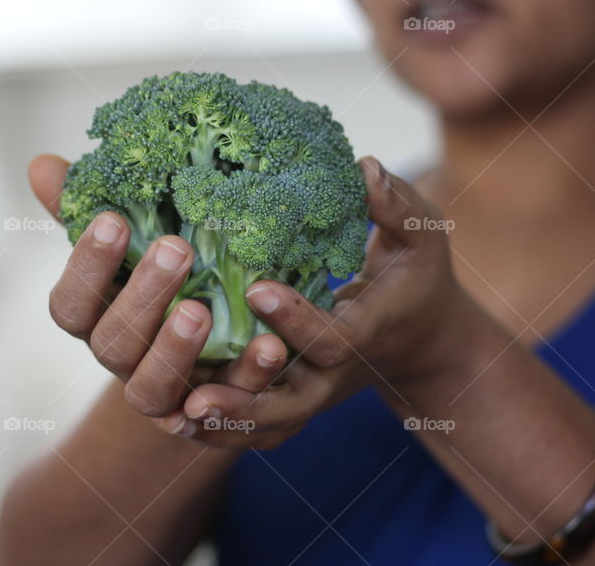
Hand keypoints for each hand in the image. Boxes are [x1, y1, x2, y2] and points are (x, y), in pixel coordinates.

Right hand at [29, 155, 289, 427]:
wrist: (214, 337)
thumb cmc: (162, 274)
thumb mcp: (133, 239)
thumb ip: (87, 210)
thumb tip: (43, 165)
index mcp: (96, 319)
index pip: (70, 304)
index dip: (85, 266)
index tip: (114, 219)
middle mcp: (121, 360)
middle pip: (112, 343)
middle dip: (142, 297)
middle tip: (177, 249)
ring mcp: (161, 392)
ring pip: (152, 388)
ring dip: (175, 350)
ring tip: (202, 308)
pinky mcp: (208, 412)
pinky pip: (222, 408)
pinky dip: (245, 380)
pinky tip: (270, 346)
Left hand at [151, 157, 481, 448]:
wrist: (421, 337)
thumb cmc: (416, 276)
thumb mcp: (421, 237)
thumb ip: (396, 206)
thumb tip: (364, 166)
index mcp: (367, 333)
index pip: (333, 340)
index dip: (297, 319)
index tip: (257, 288)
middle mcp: (335, 373)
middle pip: (293, 404)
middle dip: (246, 401)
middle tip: (196, 396)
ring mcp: (313, 391)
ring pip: (268, 422)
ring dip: (223, 422)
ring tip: (173, 415)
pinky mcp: (293, 395)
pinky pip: (257, 424)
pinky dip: (221, 428)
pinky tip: (174, 419)